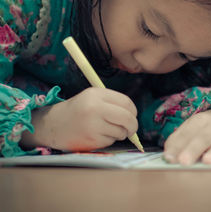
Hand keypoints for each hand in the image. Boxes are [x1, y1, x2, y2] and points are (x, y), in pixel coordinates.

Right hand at [21, 87, 137, 150]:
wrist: (51, 125)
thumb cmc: (76, 111)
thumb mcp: (91, 98)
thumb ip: (112, 102)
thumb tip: (133, 115)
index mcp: (96, 94)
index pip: (126, 102)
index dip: (133, 111)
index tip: (133, 115)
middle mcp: (95, 108)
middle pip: (127, 118)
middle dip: (133, 126)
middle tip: (131, 129)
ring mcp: (93, 125)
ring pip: (120, 131)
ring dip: (119, 134)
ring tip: (105, 130)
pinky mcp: (91, 139)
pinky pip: (111, 141)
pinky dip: (108, 140)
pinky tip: (96, 136)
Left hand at [163, 110, 210, 164]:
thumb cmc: (202, 130)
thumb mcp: (188, 131)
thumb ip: (176, 143)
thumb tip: (168, 157)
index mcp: (198, 121)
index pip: (186, 134)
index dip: (177, 146)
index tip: (169, 158)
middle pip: (202, 138)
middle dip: (193, 150)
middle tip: (184, 161)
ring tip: (208, 161)